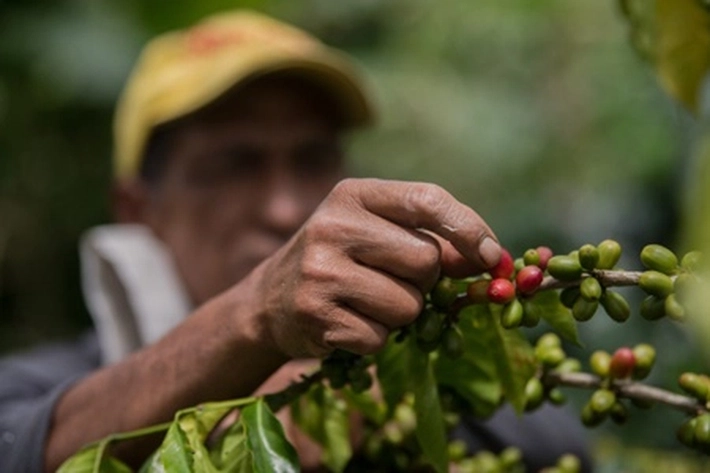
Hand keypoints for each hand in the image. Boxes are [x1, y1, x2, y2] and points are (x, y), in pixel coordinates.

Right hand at [243, 178, 500, 358]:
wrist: (271, 299)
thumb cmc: (340, 259)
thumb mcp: (378, 233)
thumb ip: (430, 238)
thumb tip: (489, 258)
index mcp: (353, 194)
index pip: (426, 199)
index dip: (468, 228)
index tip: (493, 256)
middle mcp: (333, 226)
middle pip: (425, 261)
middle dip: (424, 279)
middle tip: (394, 279)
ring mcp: (321, 272)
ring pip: (407, 305)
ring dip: (401, 313)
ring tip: (366, 301)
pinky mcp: (316, 316)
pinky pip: (380, 338)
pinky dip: (374, 337)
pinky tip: (347, 321)